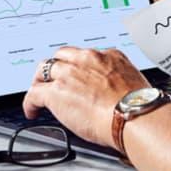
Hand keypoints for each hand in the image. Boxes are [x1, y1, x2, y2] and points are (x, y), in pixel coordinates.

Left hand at [22, 47, 148, 147]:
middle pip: (62, 56)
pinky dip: (31, 102)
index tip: (76, 76)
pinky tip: (32, 110)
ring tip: (39, 93)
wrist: (133, 115)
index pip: (85, 56)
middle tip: (54, 81)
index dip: (77, 67)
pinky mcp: (56, 91)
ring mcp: (69, 74)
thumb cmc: (139, 106)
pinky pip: (34, 93)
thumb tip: (116, 94)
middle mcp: (87, 60)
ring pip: (45, 69)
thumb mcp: (134, 83)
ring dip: (41, 81)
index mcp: (109, 56)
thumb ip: (119, 81)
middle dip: (56, 68)